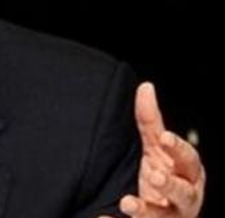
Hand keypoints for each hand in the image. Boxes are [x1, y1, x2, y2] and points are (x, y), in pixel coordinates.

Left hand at [100, 83, 204, 217]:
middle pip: (184, 194)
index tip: (165, 138)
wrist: (158, 217)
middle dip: (171, 185)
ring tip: (127, 202)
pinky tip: (103, 217)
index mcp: (187, 175)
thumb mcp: (156, 151)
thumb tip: (145, 87)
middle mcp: (184, 200)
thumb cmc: (162, 177)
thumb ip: (151, 123)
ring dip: (145, 210)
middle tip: (154, 176)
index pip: (189, 161)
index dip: (178, 149)